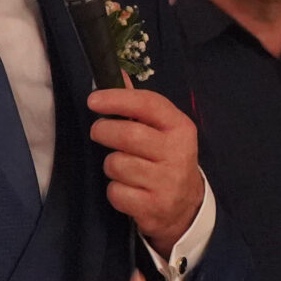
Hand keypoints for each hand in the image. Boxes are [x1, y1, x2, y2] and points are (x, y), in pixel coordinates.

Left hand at [86, 86, 206, 252]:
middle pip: (128, 134)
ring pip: (118, 164)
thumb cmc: (166, 160)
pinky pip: (116, 193)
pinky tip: (128, 190)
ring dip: (111, 165)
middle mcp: (177, 153)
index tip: (93, 100)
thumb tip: (117, 73)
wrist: (187, 207)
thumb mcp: (162, 131)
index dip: (117, 99)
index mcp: (180, 128)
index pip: (148, 104)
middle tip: (98, 133)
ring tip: (122, 167)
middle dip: (104, 132)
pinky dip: (115, 191)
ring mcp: (167, 182)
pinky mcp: (154, 207)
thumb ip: (139, 105)